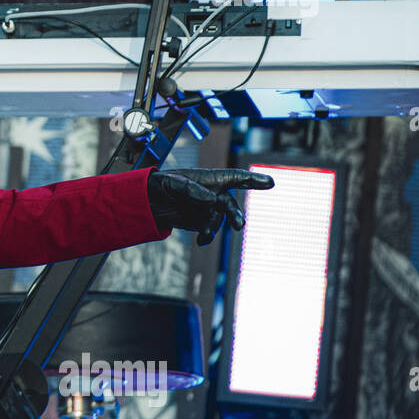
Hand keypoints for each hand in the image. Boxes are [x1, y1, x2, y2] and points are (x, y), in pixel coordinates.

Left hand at [147, 167, 274, 245]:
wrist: (148, 202)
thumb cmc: (161, 184)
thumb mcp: (172, 183)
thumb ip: (191, 190)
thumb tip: (211, 200)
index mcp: (210, 179)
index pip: (235, 178)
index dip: (253, 180)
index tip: (270, 182)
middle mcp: (213, 194)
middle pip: (230, 205)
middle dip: (235, 214)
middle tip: (239, 224)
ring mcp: (208, 209)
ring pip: (218, 220)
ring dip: (213, 227)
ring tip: (204, 235)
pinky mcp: (201, 223)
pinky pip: (209, 231)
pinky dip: (207, 236)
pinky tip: (202, 241)